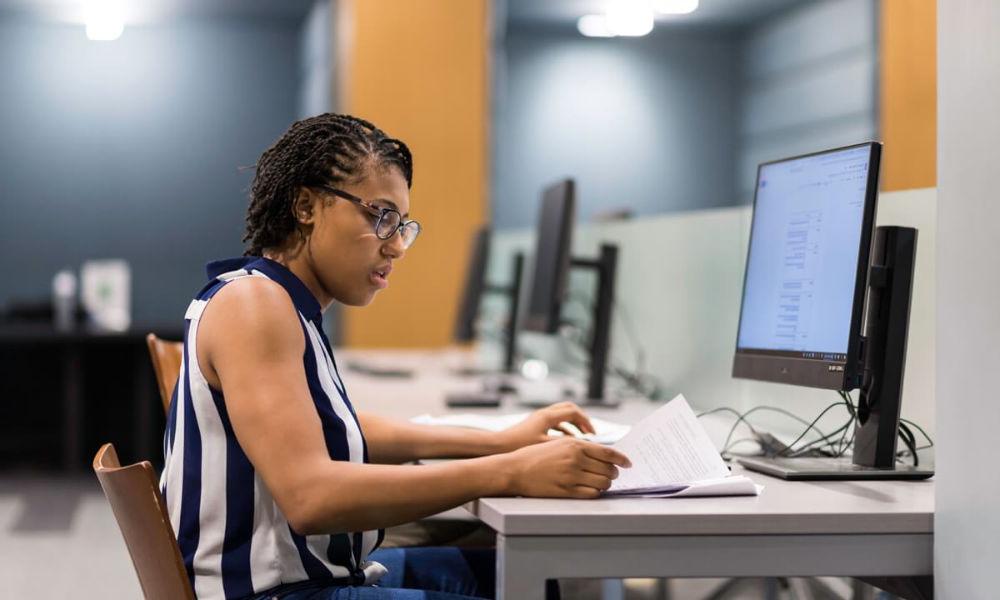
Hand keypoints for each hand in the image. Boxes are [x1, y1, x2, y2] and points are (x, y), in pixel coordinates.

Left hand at [495, 401, 595, 452]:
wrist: (496, 446)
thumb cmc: (519, 447)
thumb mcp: (545, 447)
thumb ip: (565, 444)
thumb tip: (583, 446)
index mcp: (548, 417)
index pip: (574, 412)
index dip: (587, 423)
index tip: (593, 435)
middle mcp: (543, 414)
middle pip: (569, 409)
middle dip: (582, 420)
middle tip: (590, 433)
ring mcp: (538, 418)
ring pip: (561, 415)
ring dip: (572, 425)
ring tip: (580, 439)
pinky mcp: (534, 425)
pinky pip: (554, 422)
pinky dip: (563, 429)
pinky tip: (565, 442)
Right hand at [502, 438, 631, 498]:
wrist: (515, 469)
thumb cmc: (536, 455)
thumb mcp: (559, 443)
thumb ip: (580, 447)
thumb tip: (603, 454)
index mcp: (574, 445)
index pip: (608, 452)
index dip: (622, 459)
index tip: (628, 463)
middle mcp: (575, 459)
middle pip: (608, 469)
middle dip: (614, 473)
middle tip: (612, 474)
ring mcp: (571, 476)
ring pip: (602, 483)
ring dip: (606, 484)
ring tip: (601, 482)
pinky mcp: (566, 491)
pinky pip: (591, 493)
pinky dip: (596, 492)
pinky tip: (593, 489)